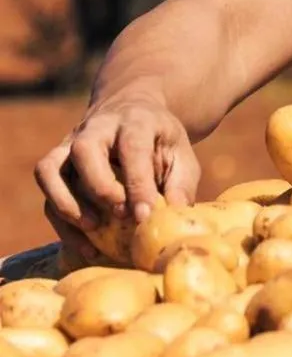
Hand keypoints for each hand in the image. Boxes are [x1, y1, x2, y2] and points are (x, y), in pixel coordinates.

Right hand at [35, 99, 201, 259]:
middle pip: (83, 150)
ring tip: (93, 229)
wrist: (131, 110)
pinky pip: (47, 192)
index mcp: (135, 121)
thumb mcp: (180, 152)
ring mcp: (69, 143)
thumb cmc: (159, 139)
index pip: (132, 147)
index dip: (136, 183)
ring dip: (66, 203)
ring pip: (50, 169)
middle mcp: (96, 128)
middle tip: (120, 214)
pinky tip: (86, 246)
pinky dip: (61, 221)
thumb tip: (175, 212)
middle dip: (99, 187)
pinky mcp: (56, 163)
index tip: (144, 215)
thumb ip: (181, 182)